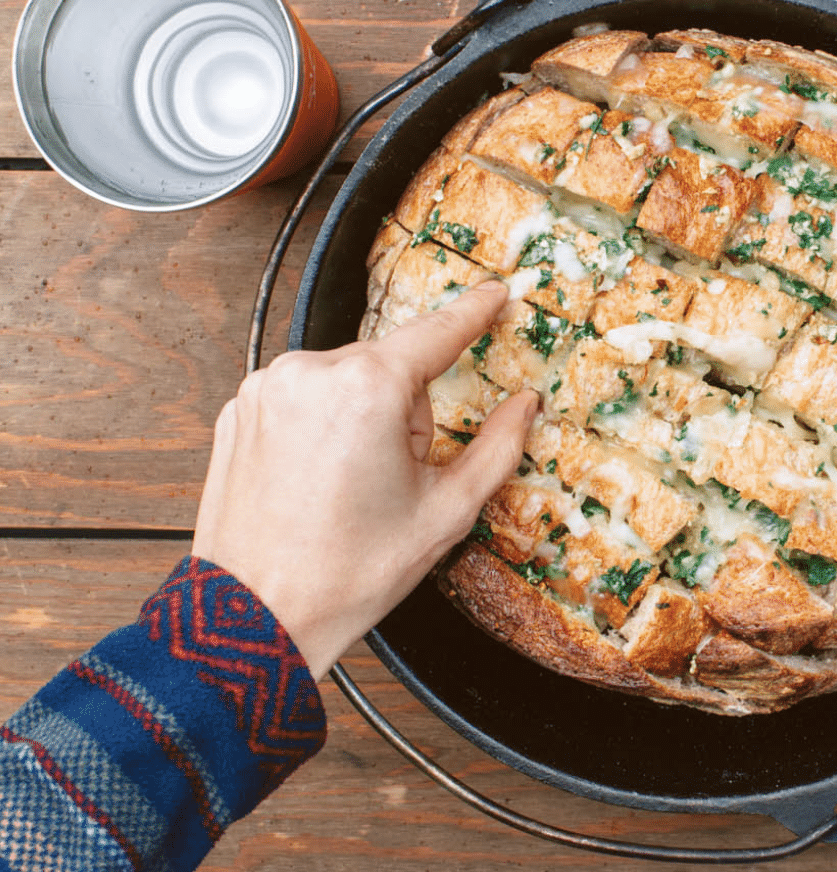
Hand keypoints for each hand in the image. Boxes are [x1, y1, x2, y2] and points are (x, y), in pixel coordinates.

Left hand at [191, 283, 536, 678]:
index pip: (437, 332)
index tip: (497, 293)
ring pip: (345, 382)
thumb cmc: (347, 571)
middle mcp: (309, 371)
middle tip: (394, 482)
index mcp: (367, 387)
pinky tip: (316, 481)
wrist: (253, 617)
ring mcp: (266, 388)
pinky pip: (303, 399)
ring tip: (348, 488)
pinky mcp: (238, 411)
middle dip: (404, 412)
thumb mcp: (445, 512)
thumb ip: (497, 447)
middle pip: (390, 369)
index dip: (475, 312)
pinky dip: (319, 428)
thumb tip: (525, 406)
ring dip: (360, 417)